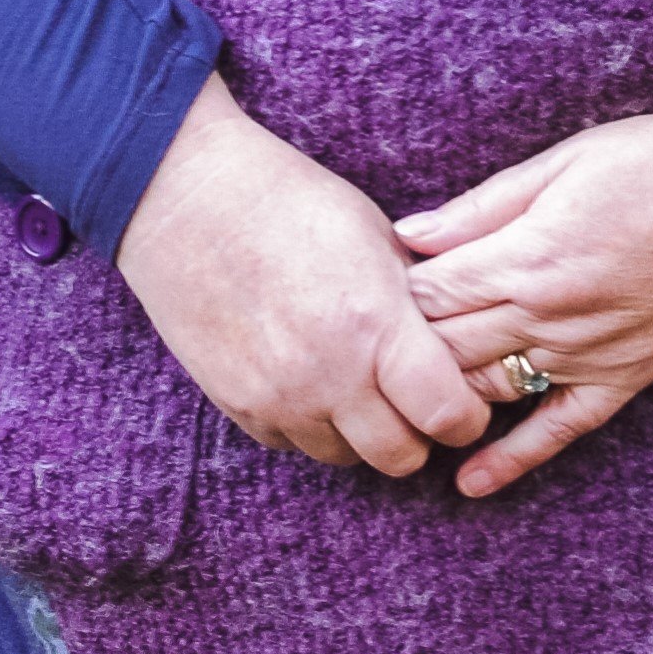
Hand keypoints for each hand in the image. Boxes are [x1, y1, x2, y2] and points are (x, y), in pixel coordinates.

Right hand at [118, 74, 492, 476]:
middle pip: (401, 457)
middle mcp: (329, 374)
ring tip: (355, 382)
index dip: (466, 416)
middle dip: (418, 434)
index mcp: (375, 324)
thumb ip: (418, 305)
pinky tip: (306, 375)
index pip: (448, 416)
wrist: (186, 197)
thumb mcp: (377, 238)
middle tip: (412, 400)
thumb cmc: (290, 201)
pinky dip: (308, 423)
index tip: (461, 401)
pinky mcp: (237, 404)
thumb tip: (454, 351)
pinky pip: (291, 443)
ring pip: (346, 457)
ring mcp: (278, 397)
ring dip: (360, 432)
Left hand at [394, 75, 652, 499]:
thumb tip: (410, 232)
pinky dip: (514, 460)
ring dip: (440, 397)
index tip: (364, 289)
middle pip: (447, 347)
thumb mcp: (565, 162)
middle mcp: (553, 315)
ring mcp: (591, 354)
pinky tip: (470, 484)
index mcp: (529, 255)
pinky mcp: (629, 378)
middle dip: (402, 348)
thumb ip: (483, 207)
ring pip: (490, 390)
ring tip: (393, 403)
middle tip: (367, 348)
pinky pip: (561, 430)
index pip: (429, 293)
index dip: (390, 293)